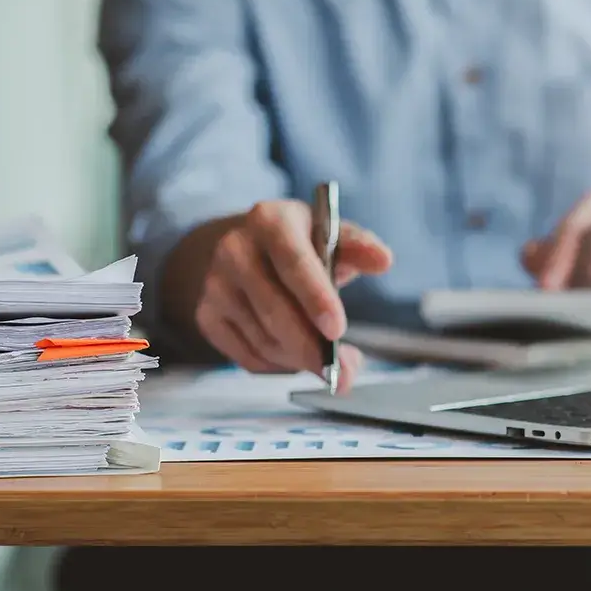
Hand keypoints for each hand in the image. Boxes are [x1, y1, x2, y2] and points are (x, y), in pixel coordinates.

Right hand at [178, 200, 392, 391]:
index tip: (338, 330)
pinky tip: (295, 353)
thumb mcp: (329, 234)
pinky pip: (248, 357)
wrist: (244, 248)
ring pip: (264, 340)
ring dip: (301, 359)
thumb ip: (358, 247)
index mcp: (269, 220)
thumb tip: (383, 260)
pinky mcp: (207, 316)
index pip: (293, 262)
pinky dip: (279, 365)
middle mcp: (234, 249)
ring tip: (327, 360)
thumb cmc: (297, 245)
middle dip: (312, 347)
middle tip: (344, 371)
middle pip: (274, 310)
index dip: (315, 298)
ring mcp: (215, 285)